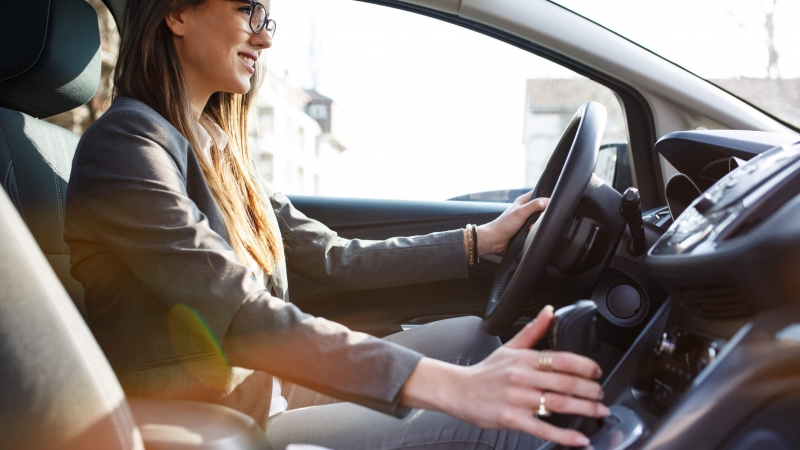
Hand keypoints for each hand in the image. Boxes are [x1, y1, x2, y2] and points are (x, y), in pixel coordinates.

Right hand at [401, 306, 606, 446]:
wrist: (458, 391)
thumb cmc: (485, 372)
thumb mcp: (509, 346)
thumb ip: (534, 330)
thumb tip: (550, 311)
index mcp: (524, 358)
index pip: (561, 358)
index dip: (584, 366)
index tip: (597, 372)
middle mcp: (522, 377)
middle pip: (565, 382)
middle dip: (589, 390)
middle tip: (601, 394)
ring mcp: (517, 399)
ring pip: (558, 404)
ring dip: (584, 409)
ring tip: (599, 412)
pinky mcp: (512, 419)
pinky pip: (543, 428)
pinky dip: (564, 435)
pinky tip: (580, 439)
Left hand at [477, 191, 548, 255]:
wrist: (495, 240)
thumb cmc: (503, 225)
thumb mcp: (521, 212)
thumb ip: (534, 205)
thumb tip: (548, 201)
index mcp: (523, 200)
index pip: (539, 194)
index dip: (545, 198)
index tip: (547, 206)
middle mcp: (525, 208)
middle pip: (542, 208)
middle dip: (541, 215)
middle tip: (535, 220)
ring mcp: (526, 219)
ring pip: (540, 220)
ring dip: (537, 225)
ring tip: (530, 228)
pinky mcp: (526, 229)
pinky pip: (536, 228)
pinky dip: (535, 230)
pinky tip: (529, 232)